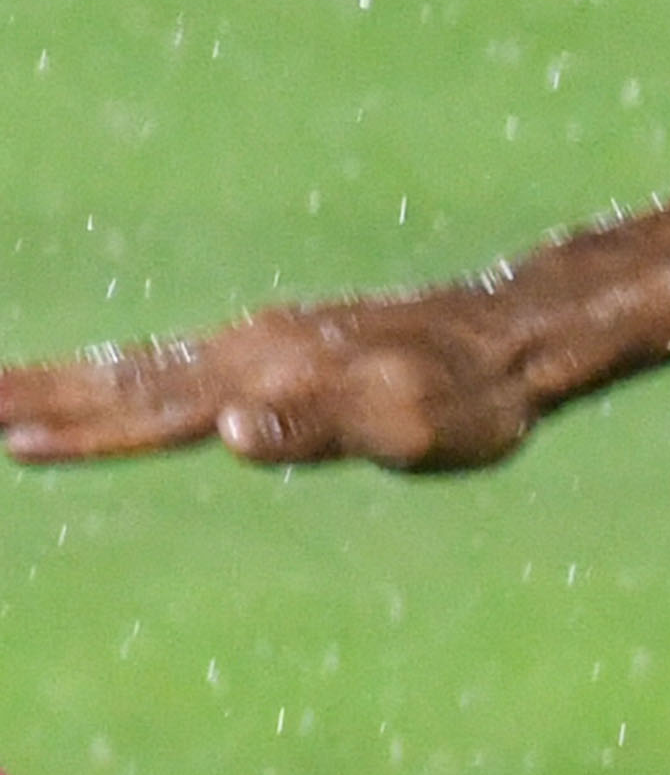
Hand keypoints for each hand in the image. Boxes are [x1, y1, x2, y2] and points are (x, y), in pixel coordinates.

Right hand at [0, 288, 539, 471]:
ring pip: (140, 367)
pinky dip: (119, 374)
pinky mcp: (278, 344)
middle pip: (120, 381)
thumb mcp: (410, 426)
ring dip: (65, 382)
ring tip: (1, 394)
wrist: (514, 336)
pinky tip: (105, 383)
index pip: (150, 412)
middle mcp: (246, 351)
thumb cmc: (471, 398)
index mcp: (263, 377)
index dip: (79, 432)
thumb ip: (319, 428)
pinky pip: (176, 363)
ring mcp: (258, 343)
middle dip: (38, 396)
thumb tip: (230, 434)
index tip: (6, 438)